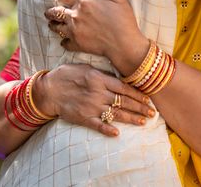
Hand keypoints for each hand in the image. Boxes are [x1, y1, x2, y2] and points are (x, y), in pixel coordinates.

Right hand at [35, 63, 153, 136]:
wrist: (48, 90)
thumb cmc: (67, 75)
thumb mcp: (86, 68)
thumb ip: (102, 73)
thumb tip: (117, 78)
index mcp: (99, 79)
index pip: (124, 88)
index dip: (138, 94)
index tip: (148, 99)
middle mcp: (98, 93)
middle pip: (124, 101)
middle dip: (140, 107)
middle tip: (152, 113)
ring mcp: (91, 107)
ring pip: (116, 114)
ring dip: (131, 118)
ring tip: (143, 122)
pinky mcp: (83, 118)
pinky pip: (98, 125)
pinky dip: (108, 130)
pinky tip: (118, 133)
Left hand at [46, 0, 150, 75]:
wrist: (124, 44)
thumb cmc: (124, 20)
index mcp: (85, 2)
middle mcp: (76, 16)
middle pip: (56, 11)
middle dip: (50, 11)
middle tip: (48, 12)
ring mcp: (74, 31)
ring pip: (56, 27)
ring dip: (53, 24)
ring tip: (52, 24)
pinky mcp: (76, 44)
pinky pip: (64, 42)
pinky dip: (63, 41)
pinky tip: (64, 40)